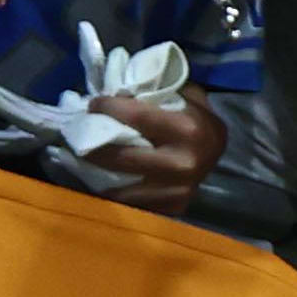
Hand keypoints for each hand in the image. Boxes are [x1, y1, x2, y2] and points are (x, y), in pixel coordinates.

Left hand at [86, 89, 225, 212]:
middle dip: (93, 146)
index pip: (135, 117)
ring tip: (84, 161)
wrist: (218, 148)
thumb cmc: (196, 116)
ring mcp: (179, 191)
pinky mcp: (175, 207)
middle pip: (123, 158)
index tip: (92, 105)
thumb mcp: (184, 94)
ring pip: (125, 189)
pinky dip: (117, 193)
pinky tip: (104, 181)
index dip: (107, 109)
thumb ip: (154, 92)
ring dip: (98, 176)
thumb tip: (115, 89)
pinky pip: (136, 204)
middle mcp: (183, 164)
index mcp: (187, 130)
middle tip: (77, 136)